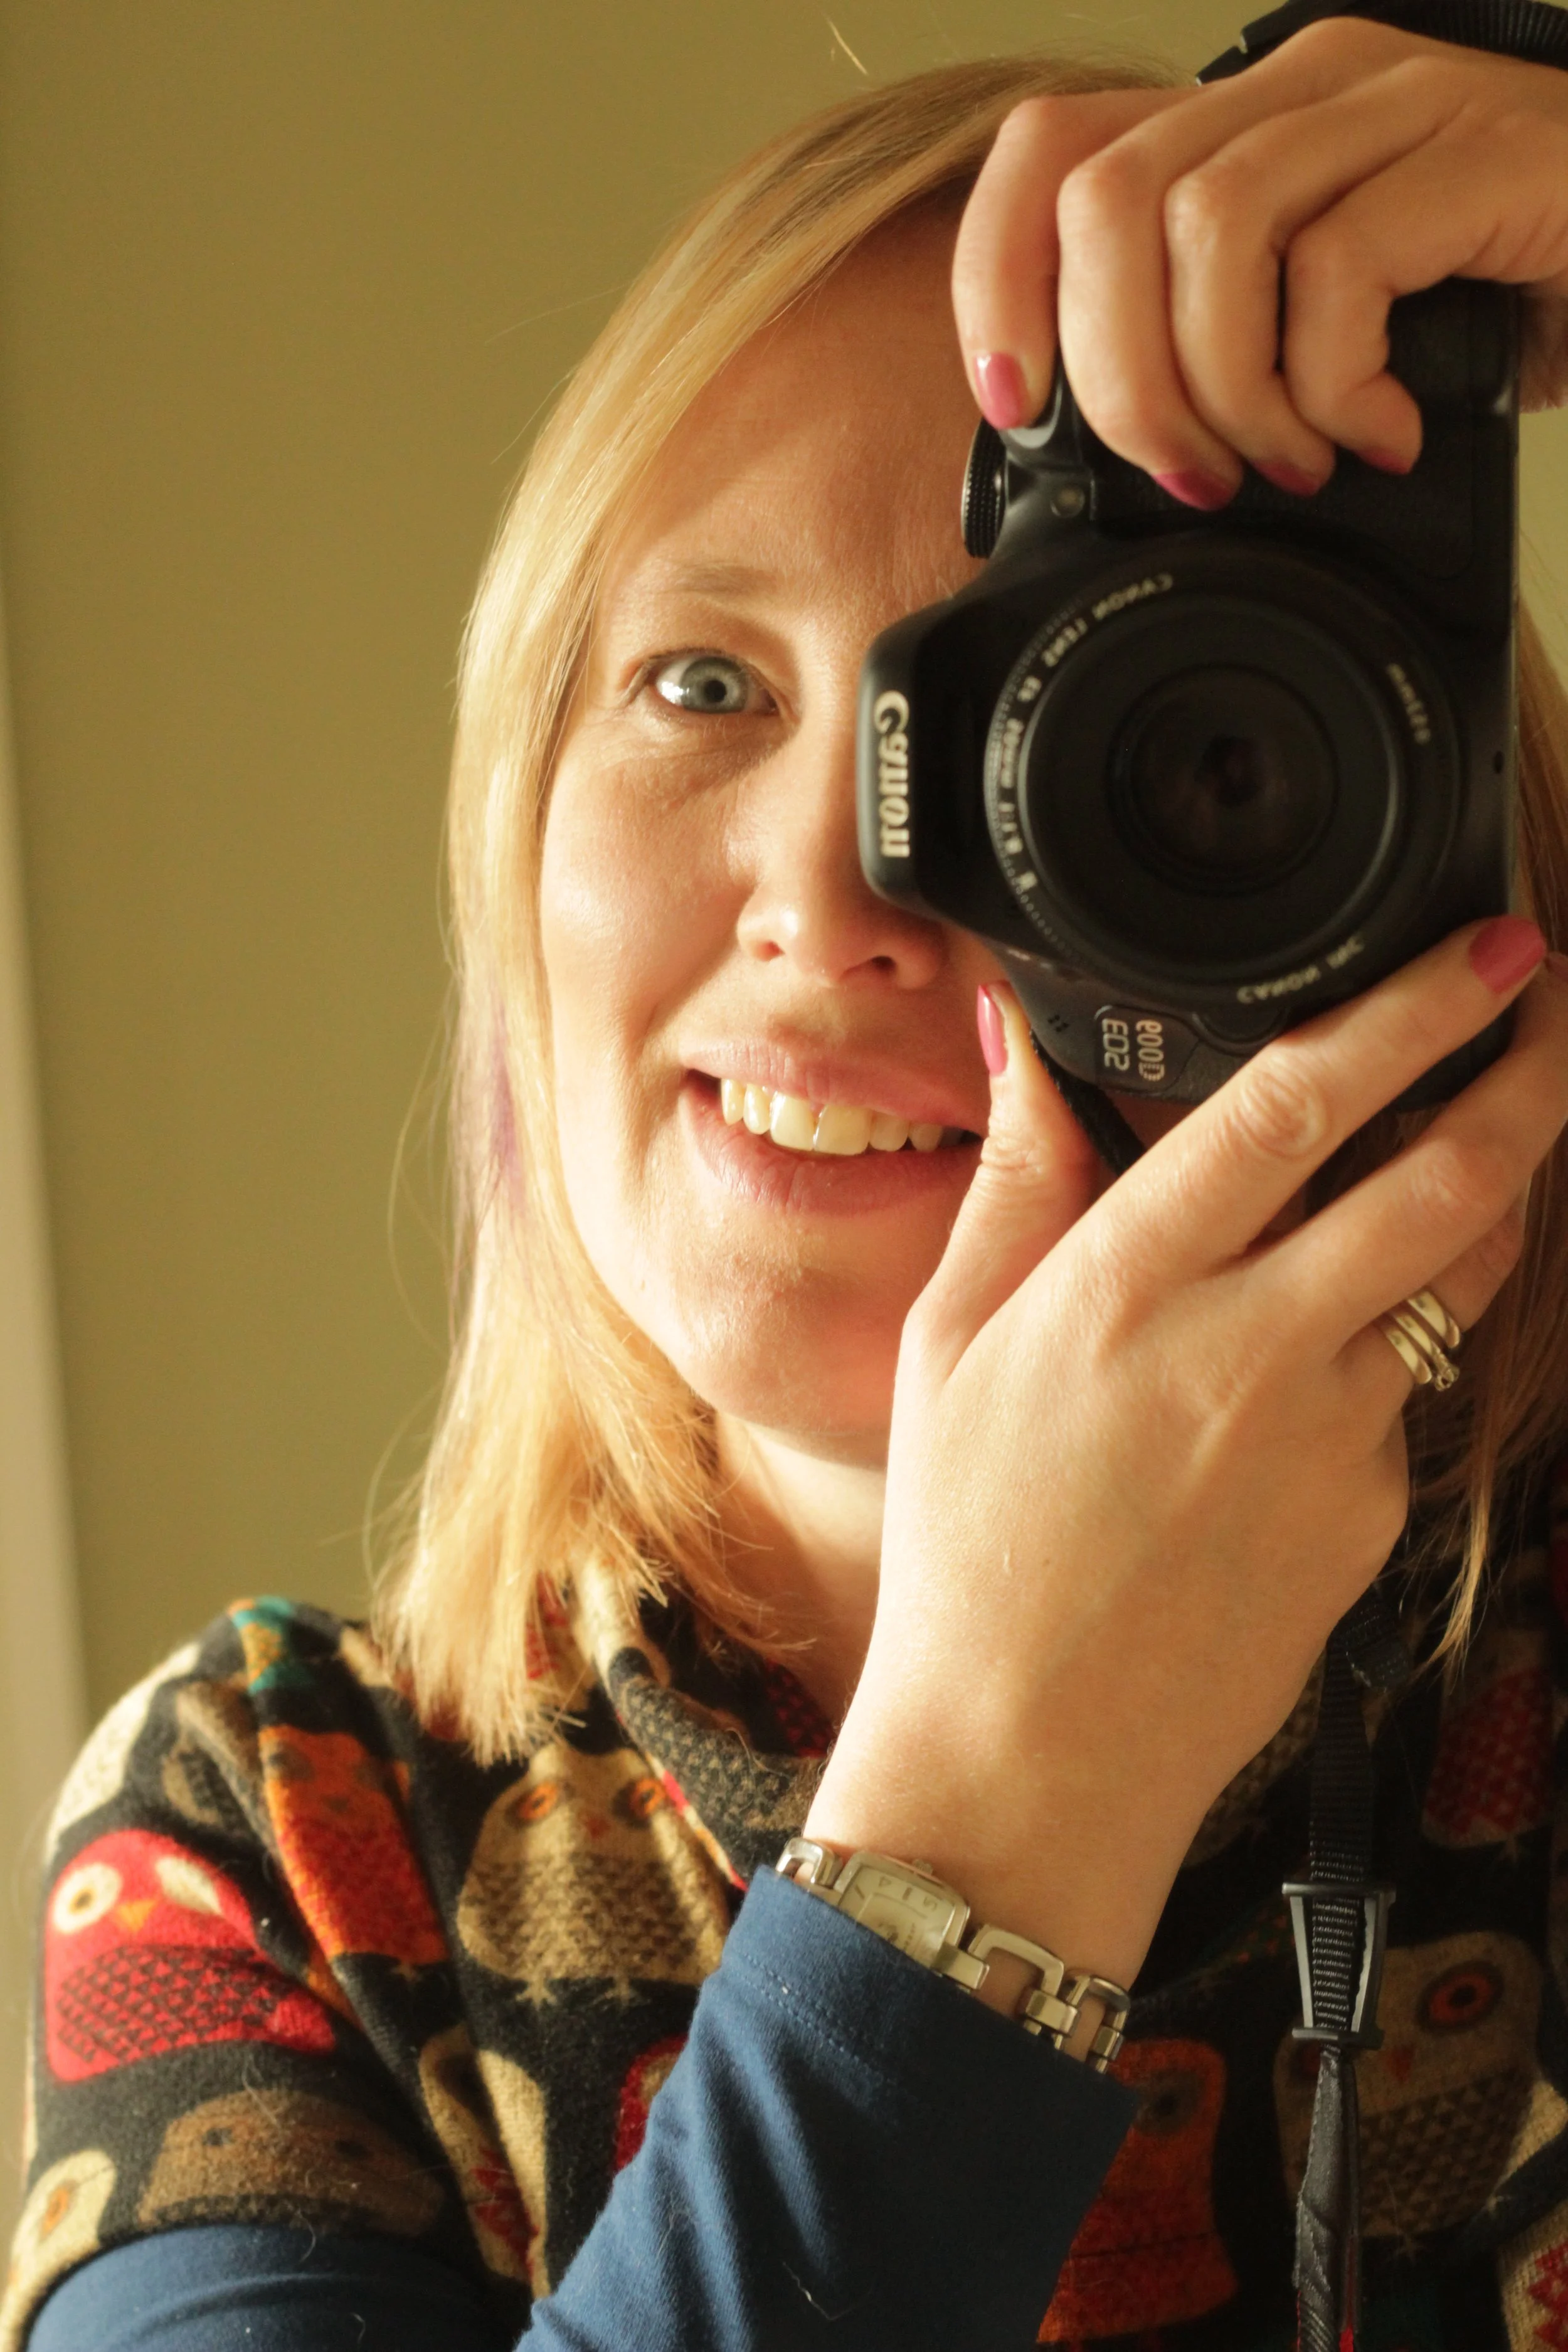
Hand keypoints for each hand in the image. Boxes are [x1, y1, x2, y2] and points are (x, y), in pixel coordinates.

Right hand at [806, 923, 1567, 1990]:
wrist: (1034, 1751)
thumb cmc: (971, 1547)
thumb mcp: (946, 1347)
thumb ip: (1013, 1183)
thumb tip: (1023, 1042)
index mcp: (1125, 1291)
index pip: (1297, 1108)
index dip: (1412, 1008)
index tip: (1488, 944)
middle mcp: (1248, 1351)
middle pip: (1446, 1178)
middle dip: (1534, 1069)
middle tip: (1560, 1003)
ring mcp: (1331, 1439)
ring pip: (1462, 1276)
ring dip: (1493, 1186)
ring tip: (1484, 1131)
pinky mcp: (1374, 1514)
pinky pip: (1412, 1392)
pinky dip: (1393, 1342)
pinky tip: (1317, 1361)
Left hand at [950, 19, 1567, 506]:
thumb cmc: (1488, 300)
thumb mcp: (1314, 324)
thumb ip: (1211, 347)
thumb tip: (1113, 450)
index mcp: (1240, 119)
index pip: (1053, 151)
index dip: (1001, 281)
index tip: (1016, 404)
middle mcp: (1304, 86)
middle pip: (1110, 201)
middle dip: (1118, 375)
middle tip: (1185, 471)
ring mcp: (1392, 106)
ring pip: (1210, 229)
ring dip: (1223, 387)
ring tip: (1283, 460)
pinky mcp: (1476, 152)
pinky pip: (1341, 266)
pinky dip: (1333, 383)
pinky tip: (1376, 432)